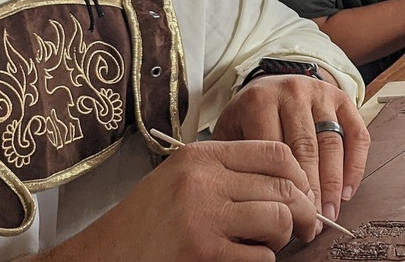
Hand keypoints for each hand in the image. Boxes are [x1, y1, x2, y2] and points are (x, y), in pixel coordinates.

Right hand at [56, 139, 319, 258]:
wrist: (100, 257)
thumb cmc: (143, 223)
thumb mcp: (179, 180)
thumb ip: (226, 173)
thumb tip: (288, 183)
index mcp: (200, 156)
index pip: (276, 153)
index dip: (300, 177)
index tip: (302, 195)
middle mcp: (203, 180)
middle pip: (285, 187)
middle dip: (303, 212)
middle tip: (304, 228)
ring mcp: (203, 217)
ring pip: (280, 220)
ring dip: (282, 239)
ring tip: (267, 245)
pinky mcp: (203, 252)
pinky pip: (260, 256)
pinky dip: (261, 261)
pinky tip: (243, 259)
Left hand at [213, 74, 369, 225]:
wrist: (270, 82)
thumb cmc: (248, 116)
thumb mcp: (230, 131)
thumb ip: (234, 161)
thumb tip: (247, 206)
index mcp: (259, 102)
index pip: (274, 151)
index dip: (283, 187)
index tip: (286, 217)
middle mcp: (292, 93)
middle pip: (306, 149)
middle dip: (311, 191)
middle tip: (311, 222)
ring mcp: (320, 94)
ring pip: (332, 144)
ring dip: (333, 184)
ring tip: (330, 213)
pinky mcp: (342, 98)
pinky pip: (357, 135)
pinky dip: (355, 166)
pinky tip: (348, 191)